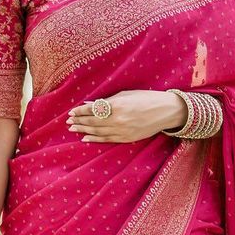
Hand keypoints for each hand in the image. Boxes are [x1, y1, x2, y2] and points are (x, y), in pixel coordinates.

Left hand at [67, 89, 184, 142]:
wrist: (165, 111)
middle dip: (79, 121)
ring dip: (84, 130)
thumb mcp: (126, 95)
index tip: (71, 112)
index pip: (93, 110)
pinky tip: (85, 138)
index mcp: (117, 105)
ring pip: (98, 132)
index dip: (81, 112)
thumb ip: (109, 100)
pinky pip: (107, 139)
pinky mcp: (126, 138)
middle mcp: (118, 119)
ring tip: (73, 129)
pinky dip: (95, 139)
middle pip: (93, 122)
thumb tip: (93, 105)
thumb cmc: (146, 99)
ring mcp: (122, 130)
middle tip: (68, 122)